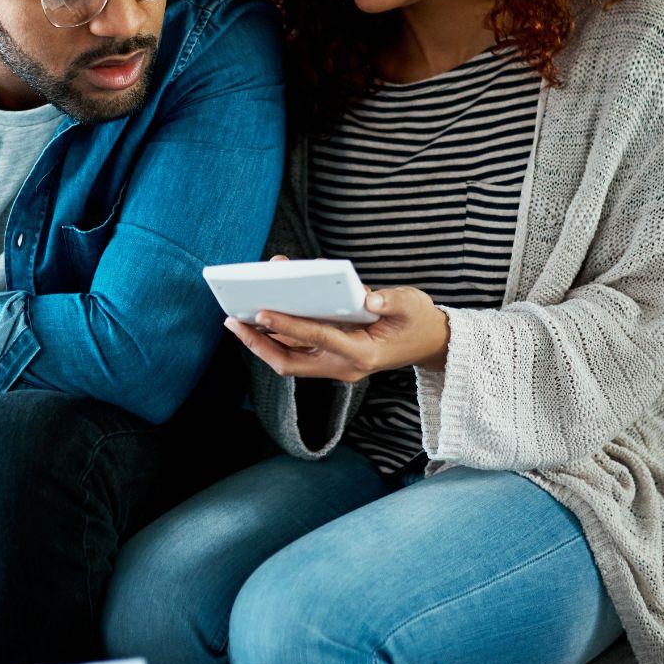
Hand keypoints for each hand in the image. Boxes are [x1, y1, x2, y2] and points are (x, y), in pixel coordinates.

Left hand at [227, 278, 448, 381]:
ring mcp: (334, 365)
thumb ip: (391, 301)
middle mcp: (342, 365)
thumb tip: (366, 297)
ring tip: (237, 317)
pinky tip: (263, 315)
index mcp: (362, 354)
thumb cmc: (418, 320)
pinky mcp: (330, 358)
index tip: (263, 312)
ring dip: (262, 340)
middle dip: (259, 343)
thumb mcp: (412, 304)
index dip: (289, 325)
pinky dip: (278, 334)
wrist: (429, 343)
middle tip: (233, 321)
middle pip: (290, 362)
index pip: (317, 338)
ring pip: (289, 358)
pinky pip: (297, 350)